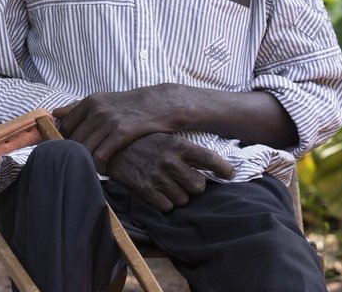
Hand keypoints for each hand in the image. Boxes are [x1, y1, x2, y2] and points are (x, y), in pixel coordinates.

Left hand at [54, 85, 181, 171]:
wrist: (160, 103)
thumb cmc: (130, 105)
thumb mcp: (103, 100)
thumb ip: (77, 107)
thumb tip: (54, 113)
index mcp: (90, 101)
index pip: (65, 125)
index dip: (63, 141)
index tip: (69, 151)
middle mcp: (97, 110)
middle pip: (74, 139)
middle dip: (75, 154)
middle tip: (80, 163)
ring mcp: (109, 121)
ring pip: (85, 149)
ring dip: (87, 162)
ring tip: (91, 168)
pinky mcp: (122, 133)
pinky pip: (101, 155)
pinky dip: (99, 166)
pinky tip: (103, 169)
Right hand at [105, 133, 235, 211]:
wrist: (111, 146)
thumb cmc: (142, 140)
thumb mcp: (165, 135)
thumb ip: (184, 149)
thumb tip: (209, 162)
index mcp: (177, 144)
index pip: (209, 159)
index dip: (224, 169)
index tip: (230, 174)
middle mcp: (170, 161)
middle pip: (198, 186)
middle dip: (194, 186)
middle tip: (186, 180)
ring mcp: (157, 176)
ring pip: (183, 199)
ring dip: (179, 195)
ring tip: (168, 184)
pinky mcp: (145, 189)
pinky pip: (167, 206)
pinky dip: (165, 202)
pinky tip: (158, 191)